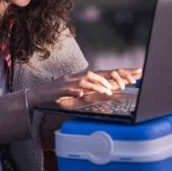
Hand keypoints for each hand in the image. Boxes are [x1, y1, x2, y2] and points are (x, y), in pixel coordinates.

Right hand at [26, 68, 140, 107]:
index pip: (104, 73)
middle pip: (97, 73)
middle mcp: (76, 77)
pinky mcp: (57, 90)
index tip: (136, 74)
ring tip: (107, 91)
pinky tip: (81, 94)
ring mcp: (66, 82)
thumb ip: (89, 92)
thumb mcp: (76, 94)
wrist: (36, 97)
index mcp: (82, 78)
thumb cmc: (56, 97)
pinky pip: (68, 89)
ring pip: (85, 80)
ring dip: (97, 85)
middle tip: (125, 84)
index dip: (119, 73)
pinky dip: (75, 91)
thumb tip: (107, 93)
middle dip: (112, 77)